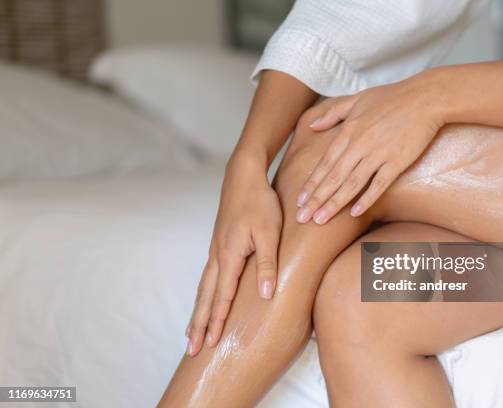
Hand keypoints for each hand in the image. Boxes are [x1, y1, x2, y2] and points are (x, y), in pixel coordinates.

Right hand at [186, 156, 281, 354]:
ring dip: (197, 312)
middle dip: (198, 324)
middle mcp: (217, 256)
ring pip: (203, 288)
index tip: (211, 343)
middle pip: (205, 297)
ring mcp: (215, 250)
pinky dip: (202, 295)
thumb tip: (265, 295)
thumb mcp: (270, 232)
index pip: (223, 296)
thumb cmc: (260, 203)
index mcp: (230, 255)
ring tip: (191, 332)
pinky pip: (207, 277)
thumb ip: (267, 264)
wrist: (243, 176)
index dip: (217, 321)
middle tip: (191, 349)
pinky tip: (203, 300)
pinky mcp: (218, 244)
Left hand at [295, 73, 444, 223]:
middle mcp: (359, 144)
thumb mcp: (357, 99)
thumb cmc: (393, 97)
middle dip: (316, 199)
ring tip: (320, 220)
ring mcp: (378, 154)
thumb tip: (313, 126)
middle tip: (302, 217)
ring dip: (334, 203)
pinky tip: (355, 213)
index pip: (325, 163)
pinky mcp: (397, 161)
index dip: (312, 183)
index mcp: (348, 131)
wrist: (427, 98)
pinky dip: (367, 199)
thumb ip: (333, 113)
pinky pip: (379, 184)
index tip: (299, 200)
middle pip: (333, 177)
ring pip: (351, 184)